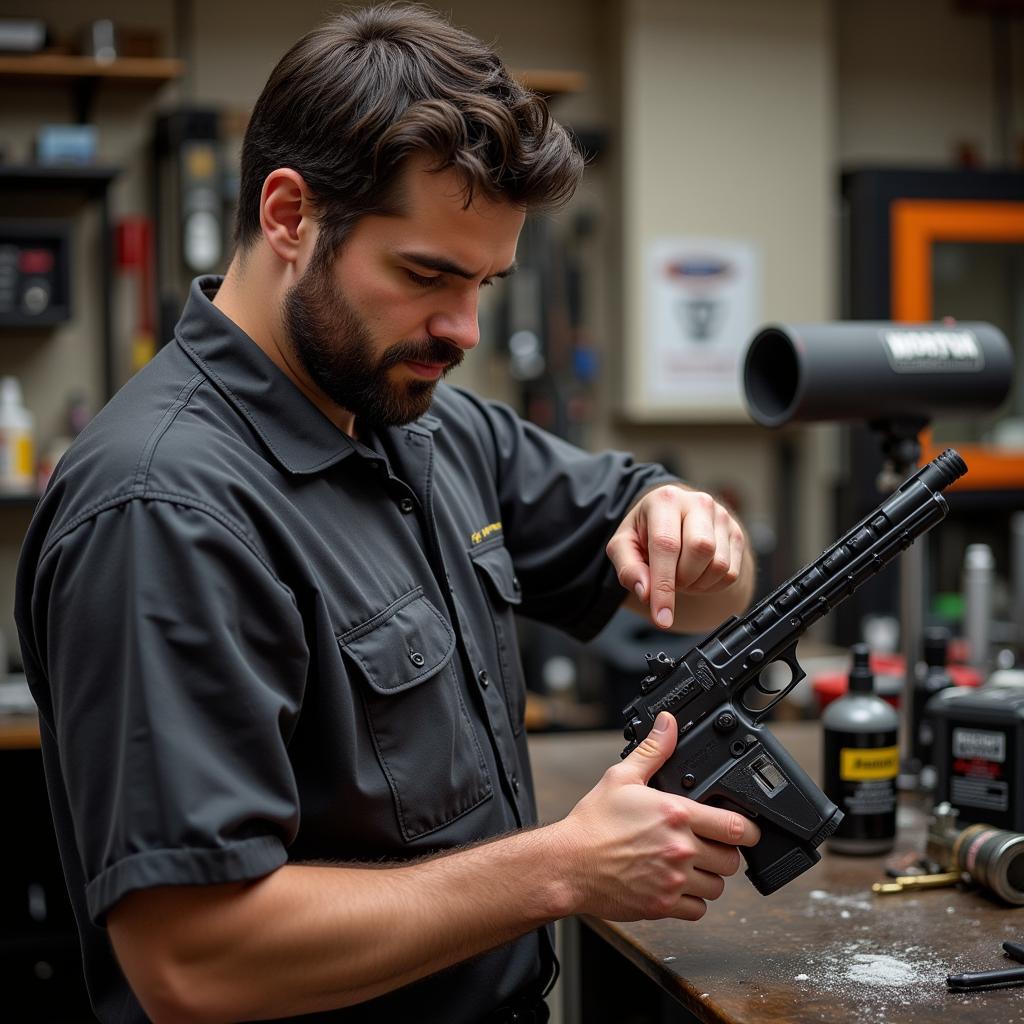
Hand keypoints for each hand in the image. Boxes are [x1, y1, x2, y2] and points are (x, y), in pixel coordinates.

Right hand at [552, 712, 759, 921]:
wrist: (568, 864)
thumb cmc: (592, 823)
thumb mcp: (621, 777)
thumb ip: (653, 751)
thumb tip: (668, 724)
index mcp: (676, 814)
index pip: (736, 827)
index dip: (748, 830)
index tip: (746, 830)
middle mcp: (680, 848)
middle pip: (732, 860)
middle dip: (725, 852)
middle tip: (710, 845)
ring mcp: (673, 879)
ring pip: (718, 887)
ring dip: (710, 877)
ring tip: (692, 866)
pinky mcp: (663, 905)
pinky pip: (697, 910)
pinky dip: (692, 901)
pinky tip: (677, 886)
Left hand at [606, 484, 748, 629]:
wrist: (672, 520)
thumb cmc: (646, 533)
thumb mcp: (624, 546)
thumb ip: (628, 569)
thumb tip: (646, 592)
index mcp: (665, 500)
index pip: (666, 545)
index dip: (664, 585)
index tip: (661, 617)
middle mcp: (697, 502)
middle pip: (700, 550)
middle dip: (682, 578)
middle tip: (668, 578)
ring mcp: (721, 517)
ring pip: (719, 564)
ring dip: (697, 584)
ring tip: (681, 574)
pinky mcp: (737, 533)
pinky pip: (731, 573)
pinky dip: (712, 585)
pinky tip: (697, 574)